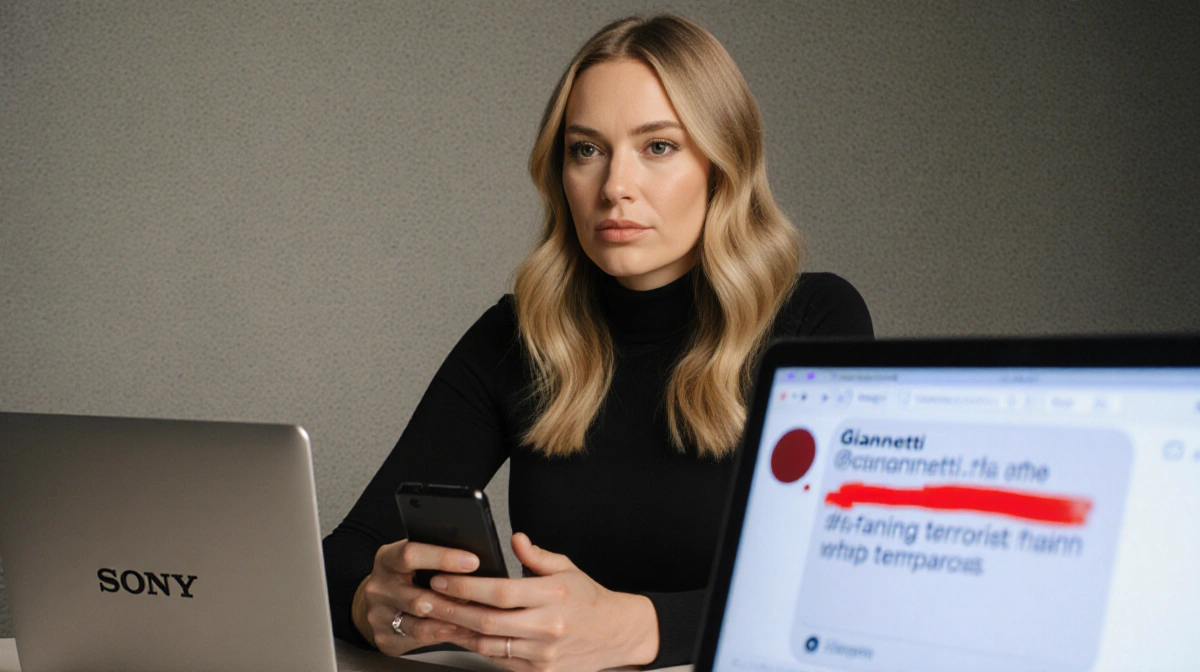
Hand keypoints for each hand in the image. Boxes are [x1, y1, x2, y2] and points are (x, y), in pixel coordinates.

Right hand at [351, 539, 479, 655]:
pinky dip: (444, 635)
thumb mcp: (415, 557)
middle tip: (483, 599)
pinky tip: (464, 630)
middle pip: (418, 597)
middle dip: (454, 600)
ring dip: (452, 622)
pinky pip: (419, 640)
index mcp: (387, 559)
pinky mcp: (385, 638)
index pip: (411, 555)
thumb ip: (437, 555)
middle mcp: (379, 588)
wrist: (380, 599)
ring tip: (478, 618)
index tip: (473, 562)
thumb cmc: (405, 574)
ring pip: (420, 624)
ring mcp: (379, 615)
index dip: (443, 558)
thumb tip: (476, 559)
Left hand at [426, 533, 659, 671]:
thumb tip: (514, 538)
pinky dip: (478, 648)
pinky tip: (463, 635)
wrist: (614, 633)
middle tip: (427, 600)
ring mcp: (544, 654)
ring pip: (489, 645)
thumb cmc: (588, 599)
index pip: (501, 592)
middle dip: (451, 610)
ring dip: (458, 631)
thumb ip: (536, 556)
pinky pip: (500, 661)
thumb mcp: (567, 568)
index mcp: (555, 596)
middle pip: (488, 621)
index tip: (443, 579)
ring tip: (437, 618)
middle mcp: (549, 627)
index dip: (467, 587)